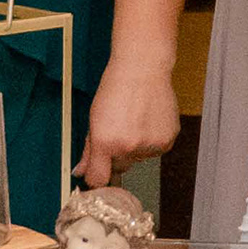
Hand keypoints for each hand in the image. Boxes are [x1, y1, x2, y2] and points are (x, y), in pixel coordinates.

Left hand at [80, 52, 180, 185]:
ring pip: (139, 159)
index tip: (97, 174)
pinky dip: (152, 140)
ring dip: (136, 147)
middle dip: (116, 156)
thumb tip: (80, 172)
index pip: (98, 179)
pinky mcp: (166, 141)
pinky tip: (148, 121)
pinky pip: (156, 151)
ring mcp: (149, 145)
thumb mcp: (94, 119)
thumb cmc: (116, 88)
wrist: (143, 68)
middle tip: (119, 131)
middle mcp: (127, 147)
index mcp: (105, 142)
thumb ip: (88, 149)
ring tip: (136, 120)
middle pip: (119, 168)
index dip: (96, 178)